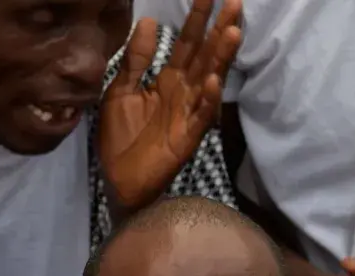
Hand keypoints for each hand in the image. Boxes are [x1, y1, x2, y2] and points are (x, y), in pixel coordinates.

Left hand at [99, 0, 241, 214]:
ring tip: (232, 32)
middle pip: (205, 55)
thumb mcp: (119, 92)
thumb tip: (149, 21)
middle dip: (219, 30)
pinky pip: (201, 115)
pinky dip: (208, 99)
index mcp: (167, 80)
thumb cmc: (120, 137)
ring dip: (221, 57)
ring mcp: (189, 112)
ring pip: (210, 79)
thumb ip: (135, 60)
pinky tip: (213, 81)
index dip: (196, 20)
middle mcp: (184, 91)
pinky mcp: (187, 136)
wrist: (119, 179)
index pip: (186, 43)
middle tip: (236, 3)